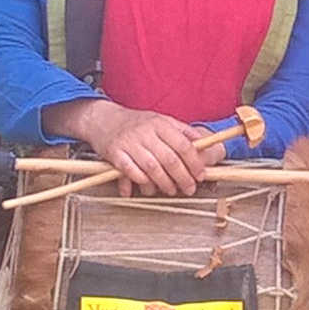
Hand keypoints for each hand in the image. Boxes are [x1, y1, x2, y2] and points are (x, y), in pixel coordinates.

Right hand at [54, 99, 225, 194]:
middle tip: (189, 188)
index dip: (194, 162)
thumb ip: (182, 131)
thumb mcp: (161, 120)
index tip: (200, 175)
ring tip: (171, 190)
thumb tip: (205, 143)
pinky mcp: (115, 153)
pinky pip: (131, 172)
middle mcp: (145, 132)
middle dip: (182, 178)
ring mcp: (129, 142)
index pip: (183, 144)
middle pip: (169, 159)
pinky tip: (148, 186)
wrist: (103, 119)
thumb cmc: (136, 123)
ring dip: (164, 183)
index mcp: (160, 123)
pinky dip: (141, 181)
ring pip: (152, 168)